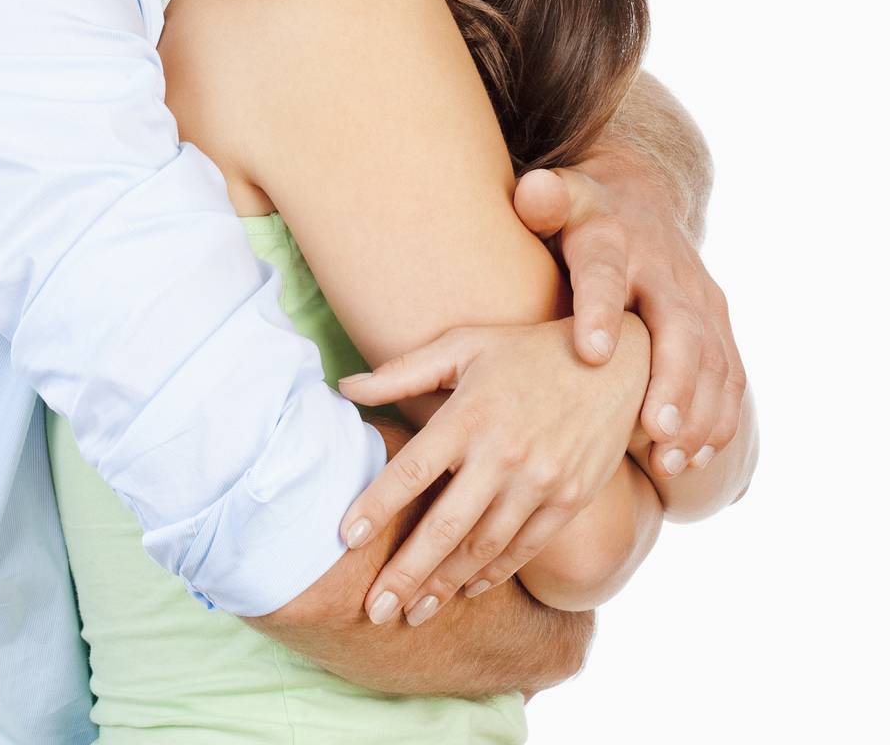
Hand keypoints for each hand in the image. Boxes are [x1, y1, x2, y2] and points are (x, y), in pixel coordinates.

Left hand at [336, 315, 649, 624]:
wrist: (614, 361)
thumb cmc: (525, 350)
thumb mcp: (464, 345)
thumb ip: (403, 371)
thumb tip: (345, 388)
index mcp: (470, 413)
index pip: (412, 469)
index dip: (376, 506)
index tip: (343, 540)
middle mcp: (503, 453)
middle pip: (444, 526)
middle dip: (405, 573)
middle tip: (374, 610)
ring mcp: (540, 481)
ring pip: (482, 548)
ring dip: (444, 586)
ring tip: (412, 614)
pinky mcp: (569, 499)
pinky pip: (523, 549)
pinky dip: (491, 575)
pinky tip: (464, 590)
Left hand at [514, 162, 746, 477]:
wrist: (638, 197)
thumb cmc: (578, 213)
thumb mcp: (555, 198)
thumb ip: (541, 200)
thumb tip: (534, 193)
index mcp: (612, 240)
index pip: (607, 273)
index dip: (601, 310)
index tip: (592, 353)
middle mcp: (664, 269)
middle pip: (679, 325)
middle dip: (672, 380)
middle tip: (655, 431)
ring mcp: (697, 297)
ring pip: (712, 359)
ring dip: (697, 413)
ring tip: (670, 462)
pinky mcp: (716, 323)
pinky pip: (729, 374)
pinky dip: (718, 418)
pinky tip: (694, 458)